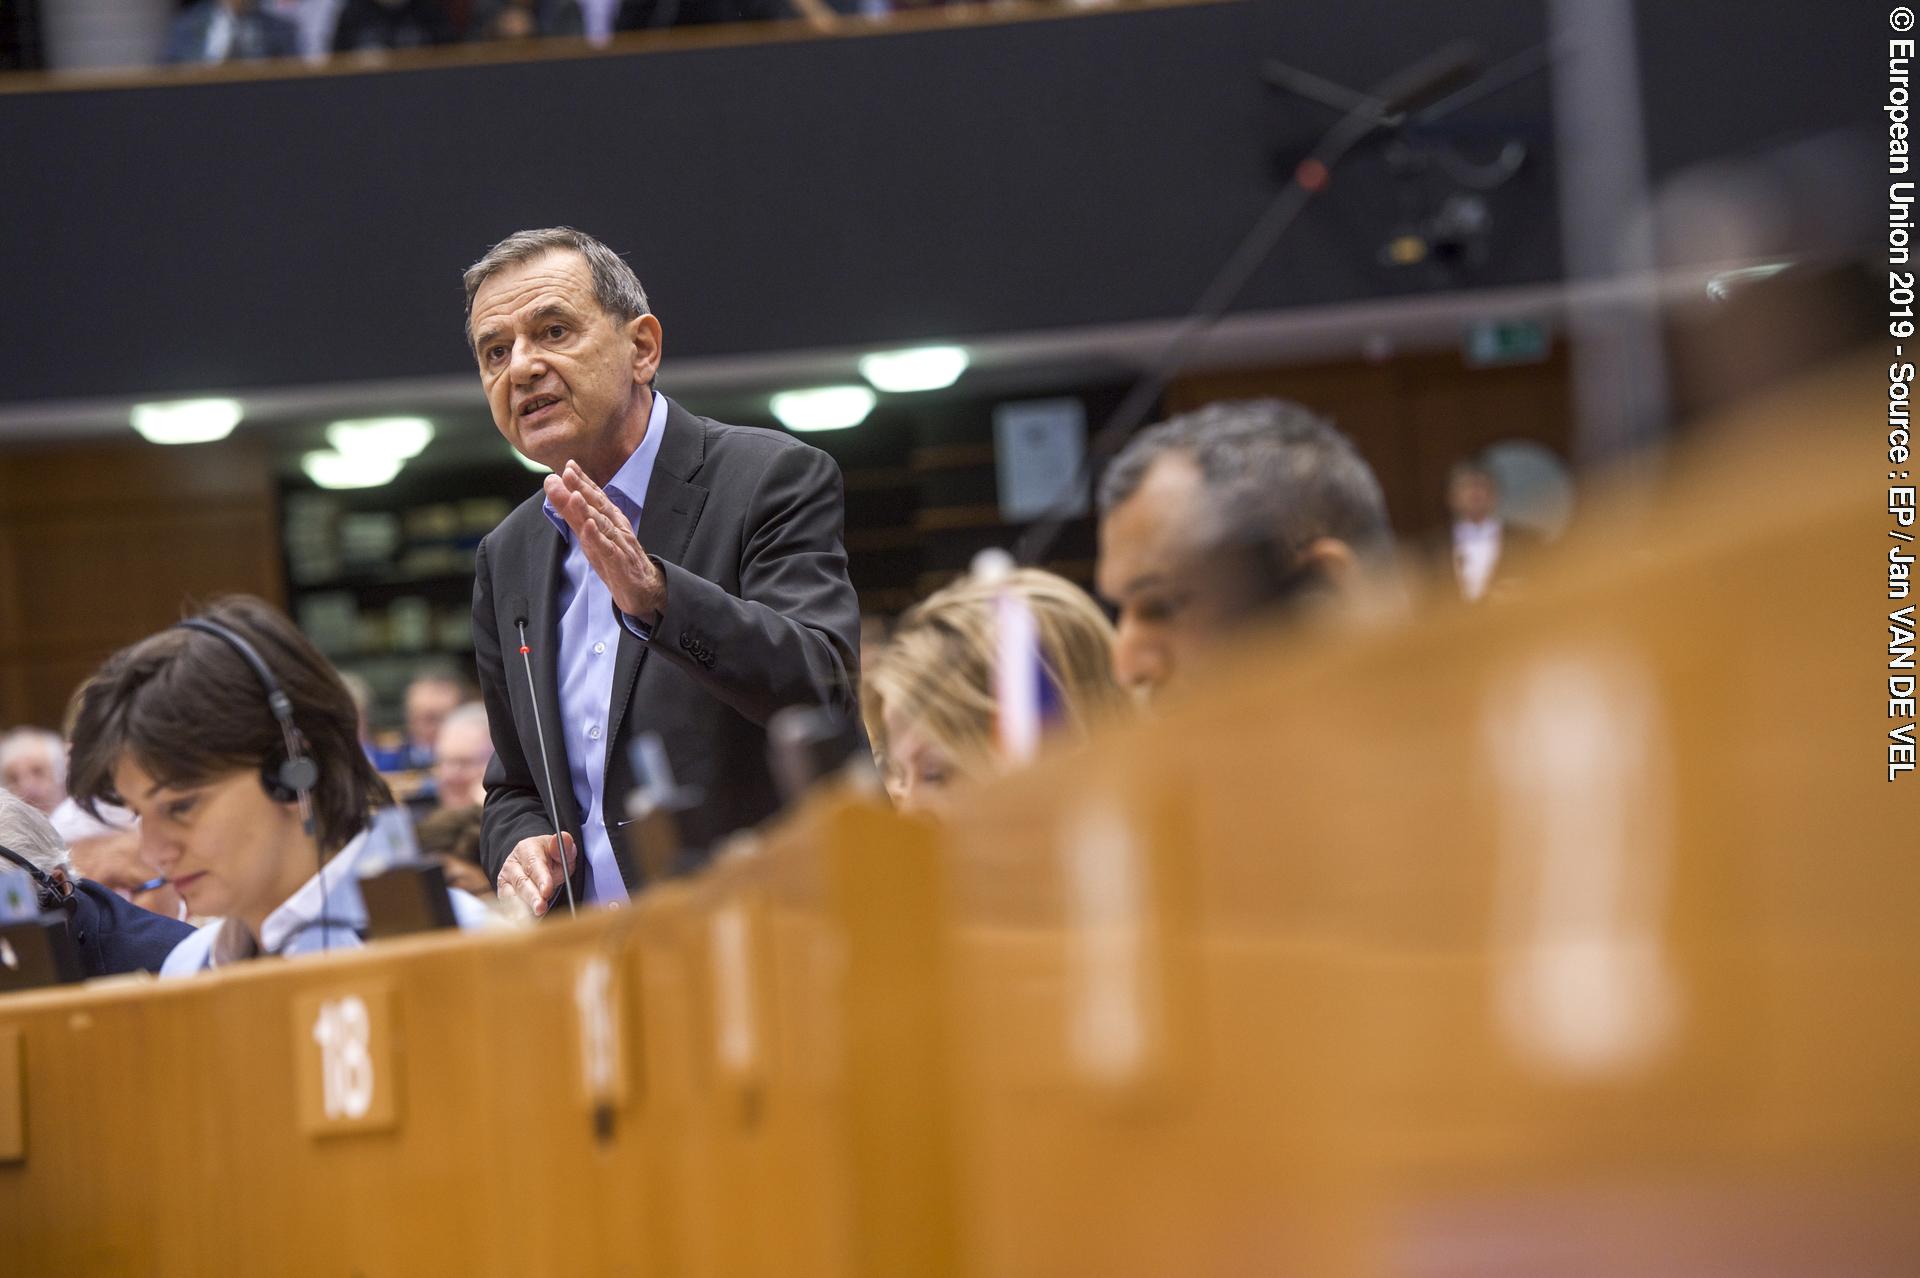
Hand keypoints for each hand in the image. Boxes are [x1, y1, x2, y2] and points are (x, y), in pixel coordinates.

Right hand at [496, 831, 576, 915]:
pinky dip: (513, 917)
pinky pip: (506, 907)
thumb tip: (561, 838)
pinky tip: (521, 926)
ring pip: (510, 896)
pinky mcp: (502, 895)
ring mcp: (505, 881)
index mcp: (527, 849)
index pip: (534, 864)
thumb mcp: (561, 851)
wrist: (532, 863)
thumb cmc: (550, 859)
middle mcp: (512, 865)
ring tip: (528, 921)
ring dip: (520, 910)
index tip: (548, 890)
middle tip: (540, 908)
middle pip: (522, 883)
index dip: (541, 878)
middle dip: (531, 897)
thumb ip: (564, 846)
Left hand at [544, 461, 666, 620]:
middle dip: (582, 488)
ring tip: (574, 494)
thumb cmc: (617, 561)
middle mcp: (617, 528)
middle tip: (566, 471)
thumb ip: (578, 516)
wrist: (645, 590)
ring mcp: (619, 545)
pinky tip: (589, 527)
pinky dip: (598, 538)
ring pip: (602, 524)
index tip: (569, 465)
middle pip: (598, 506)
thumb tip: (560, 494)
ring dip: (588, 509)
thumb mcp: (594, 537)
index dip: (583, 481)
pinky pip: (608, 549)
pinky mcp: (620, 563)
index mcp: (611, 520)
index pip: (596, 497)